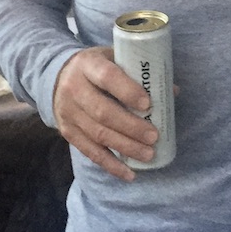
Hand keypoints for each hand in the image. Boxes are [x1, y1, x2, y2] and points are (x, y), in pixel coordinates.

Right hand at [53, 46, 158, 181]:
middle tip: (154, 136)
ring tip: (148, 154)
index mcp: (88, 65)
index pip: (108, 77)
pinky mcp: (67, 132)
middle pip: (103, 112)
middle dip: (131, 127)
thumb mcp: (115, 58)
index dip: (128, 91)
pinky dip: (110, 164)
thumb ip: (140, 72)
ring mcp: (68, 113)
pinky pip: (90, 151)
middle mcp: (74, 89)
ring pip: (97, 134)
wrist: (58, 77)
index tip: (148, 105)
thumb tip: (172, 91)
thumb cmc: (98, 67)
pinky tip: (129, 173)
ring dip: (125, 147)